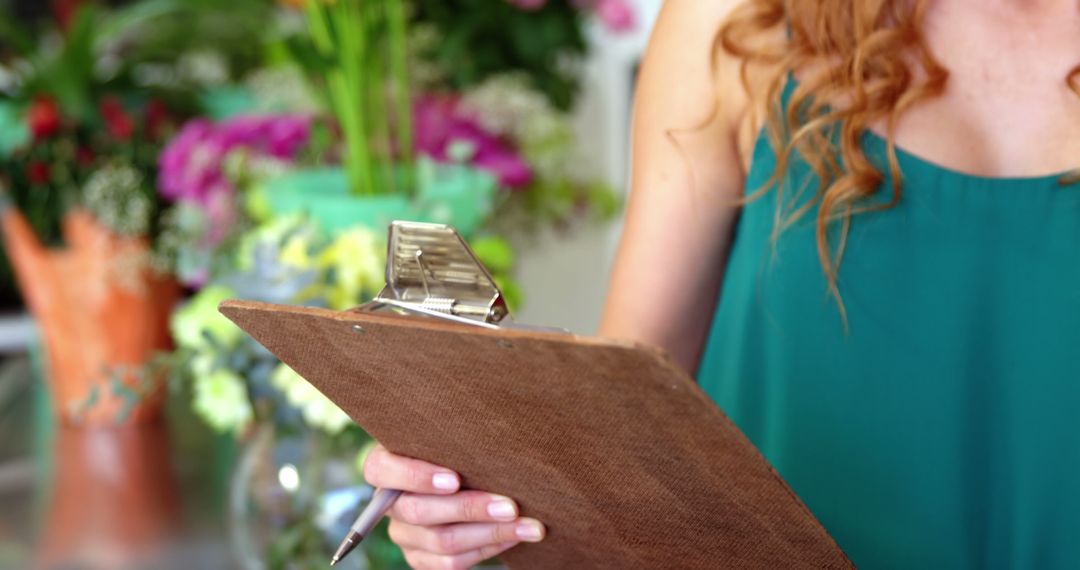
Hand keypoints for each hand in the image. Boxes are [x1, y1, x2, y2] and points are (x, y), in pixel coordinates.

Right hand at [364, 444, 545, 569]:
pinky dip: (487, 549)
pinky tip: (513, 536)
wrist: (470, 478)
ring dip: (491, 533)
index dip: (415, 476)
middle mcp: (390, 503)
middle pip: (419, 511)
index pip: (381, 469)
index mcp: (386, 465)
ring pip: (442, 542)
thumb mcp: (452, 437)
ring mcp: (403, 534)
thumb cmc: (461, 448)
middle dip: (471, 508)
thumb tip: (494, 431)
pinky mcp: (420, 558)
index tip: (454, 478)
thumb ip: (457, 437)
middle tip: (510, 506)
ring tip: (528, 525)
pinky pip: (452, 563)